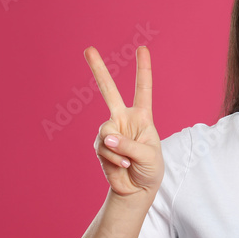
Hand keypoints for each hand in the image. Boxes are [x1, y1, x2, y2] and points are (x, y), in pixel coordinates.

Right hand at [84, 45, 163, 197]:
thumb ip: (129, 145)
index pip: (143, 89)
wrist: (137, 189)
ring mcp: (110, 131)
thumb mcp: (149, 156)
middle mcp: (123, 119)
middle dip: (98, 70)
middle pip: (108, 91)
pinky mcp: (100, 146)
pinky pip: (103, 149)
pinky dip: (114, 159)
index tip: (142, 48)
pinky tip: (122, 166)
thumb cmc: (150, 169)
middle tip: (88, 49)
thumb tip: (107, 138)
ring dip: (119, 151)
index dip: (143, 69)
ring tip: (129, 162)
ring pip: (106, 132)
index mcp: (141, 116)